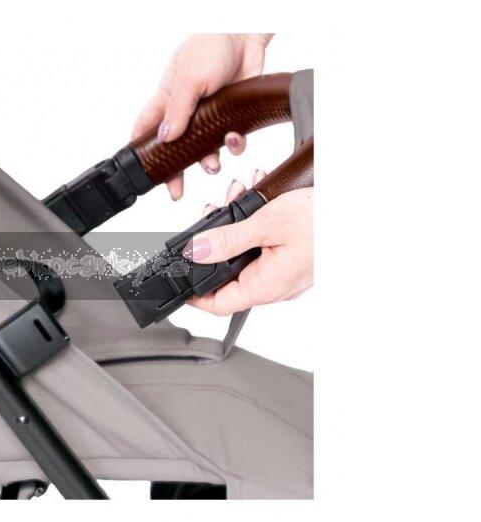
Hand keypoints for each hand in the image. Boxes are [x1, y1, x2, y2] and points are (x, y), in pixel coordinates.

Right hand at [131, 33, 272, 199]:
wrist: (245, 36)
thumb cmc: (209, 48)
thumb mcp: (189, 79)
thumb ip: (178, 110)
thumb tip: (166, 138)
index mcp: (167, 101)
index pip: (146, 129)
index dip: (141, 151)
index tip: (142, 173)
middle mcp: (186, 112)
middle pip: (175, 149)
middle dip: (175, 172)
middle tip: (175, 192)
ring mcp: (209, 116)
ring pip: (205, 149)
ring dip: (209, 161)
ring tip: (212, 165)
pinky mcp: (232, 116)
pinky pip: (232, 140)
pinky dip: (234, 145)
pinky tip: (235, 140)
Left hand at [182, 172, 312, 315]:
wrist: (363, 210)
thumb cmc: (325, 219)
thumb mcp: (267, 223)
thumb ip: (228, 239)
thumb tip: (196, 251)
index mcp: (267, 286)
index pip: (218, 305)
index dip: (193, 295)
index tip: (177, 278)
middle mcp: (275, 286)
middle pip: (228, 276)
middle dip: (214, 243)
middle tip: (209, 216)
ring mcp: (285, 274)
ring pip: (245, 257)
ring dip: (234, 227)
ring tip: (234, 196)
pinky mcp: (293, 259)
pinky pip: (263, 248)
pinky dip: (254, 225)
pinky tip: (254, 198)